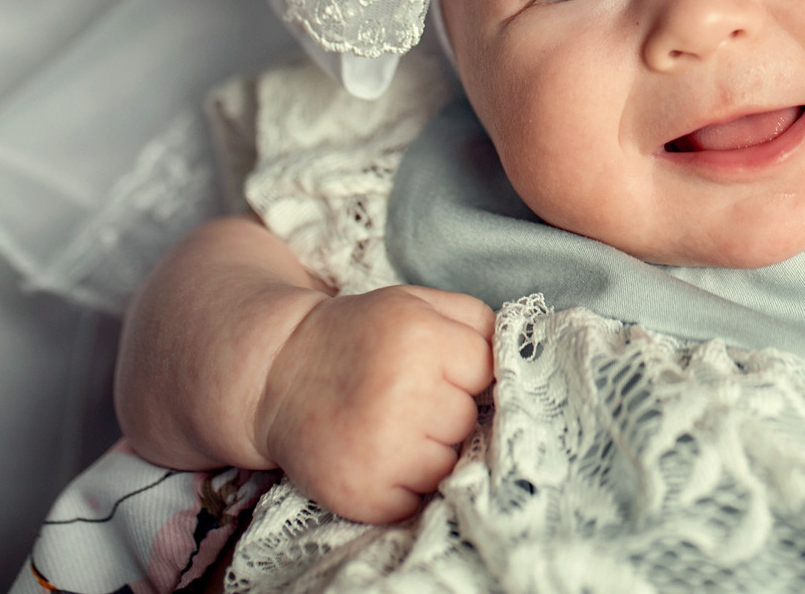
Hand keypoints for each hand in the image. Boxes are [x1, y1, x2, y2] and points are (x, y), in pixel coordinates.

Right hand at [255, 285, 495, 523]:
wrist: (278, 373)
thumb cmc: (361, 336)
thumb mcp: (417, 303)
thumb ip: (479, 321)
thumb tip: (526, 357)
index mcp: (421, 339)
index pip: (491, 373)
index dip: (466, 373)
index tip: (436, 369)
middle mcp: (404, 395)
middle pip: (469, 421)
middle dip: (447, 411)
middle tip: (403, 396)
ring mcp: (382, 451)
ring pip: (449, 463)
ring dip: (429, 451)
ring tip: (389, 425)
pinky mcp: (363, 494)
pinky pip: (418, 500)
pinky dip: (404, 485)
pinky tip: (377, 455)